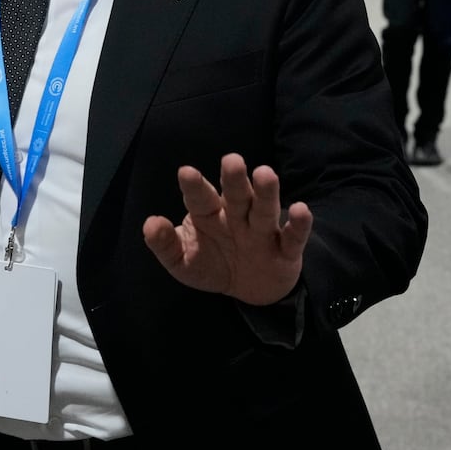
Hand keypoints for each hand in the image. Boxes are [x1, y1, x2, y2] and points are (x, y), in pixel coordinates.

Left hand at [142, 154, 310, 305]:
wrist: (251, 289)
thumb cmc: (213, 264)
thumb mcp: (183, 262)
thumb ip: (166, 245)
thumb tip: (150, 224)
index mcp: (209, 214)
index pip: (200, 198)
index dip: (194, 186)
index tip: (185, 172)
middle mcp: (237, 216)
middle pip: (236, 195)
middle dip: (233, 179)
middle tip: (232, 160)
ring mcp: (263, 231)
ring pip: (264, 209)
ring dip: (265, 193)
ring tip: (265, 174)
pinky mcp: (286, 250)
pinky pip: (293, 237)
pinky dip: (299, 224)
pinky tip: (301, 210)